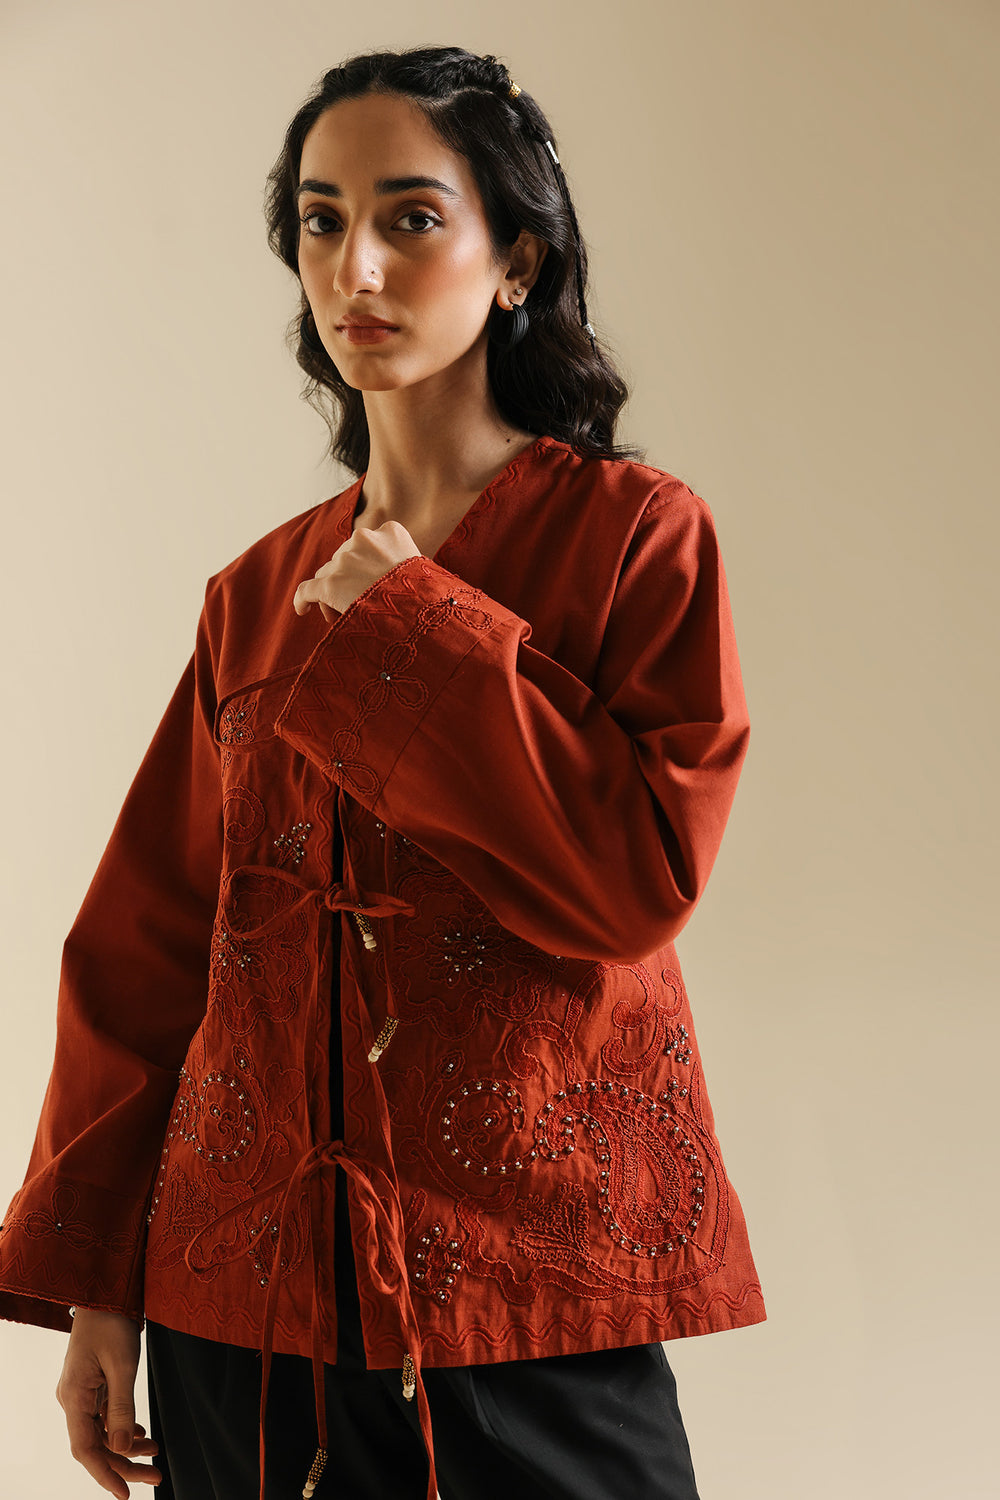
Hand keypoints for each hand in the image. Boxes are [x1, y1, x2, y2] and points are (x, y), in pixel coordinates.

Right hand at [56, 1308, 161, 1496]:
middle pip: (96, 1445)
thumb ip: (122, 1408)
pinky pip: (103, 1417)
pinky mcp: (90, 1386)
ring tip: (155, 1453)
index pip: (85, 1450)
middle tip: (155, 1475)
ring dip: (127, 1446)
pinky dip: (123, 1427)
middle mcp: (73, 1400)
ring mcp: (80, 1394)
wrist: (104, 1293)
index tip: (125, 1493)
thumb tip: (124, 1448)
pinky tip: (141, 1433)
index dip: (105, 1474)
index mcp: (74, 1397)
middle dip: (125, 1463)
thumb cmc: (111, 1322)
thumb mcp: (122, 1365)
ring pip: (101, 1433)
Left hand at [293, 520, 421, 622]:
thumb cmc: (430, 597)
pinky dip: (302, 600)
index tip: (369, 582)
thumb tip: (404, 577)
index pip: (366, 544)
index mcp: (390, 531)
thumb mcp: (426, 569)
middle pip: (344, 558)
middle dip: (347, 578)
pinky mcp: (330, 583)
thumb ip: (408, 562)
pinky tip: (302, 610)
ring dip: (331, 592)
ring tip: (341, 615)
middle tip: (357, 602)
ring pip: (327, 574)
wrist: (423, 613)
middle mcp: (364, 539)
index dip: (364, 564)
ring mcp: (345, 560)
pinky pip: (307, 590)